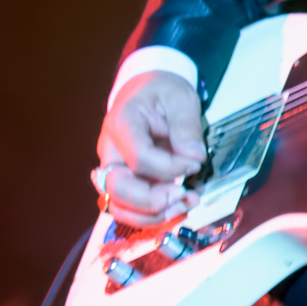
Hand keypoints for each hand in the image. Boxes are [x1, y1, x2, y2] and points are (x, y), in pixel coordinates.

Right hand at [98, 72, 205, 226]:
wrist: (148, 90)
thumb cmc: (162, 91)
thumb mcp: (181, 99)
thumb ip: (186, 128)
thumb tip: (194, 157)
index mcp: (122, 124)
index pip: (139, 158)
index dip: (169, 168)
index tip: (195, 163)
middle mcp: (111, 151)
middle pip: (117, 190)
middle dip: (152, 202)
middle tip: (185, 196)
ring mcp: (115, 169)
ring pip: (118, 207)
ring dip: (152, 216)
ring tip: (185, 206)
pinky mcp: (126, 181)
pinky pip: (131, 208)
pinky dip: (153, 216)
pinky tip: (179, 208)